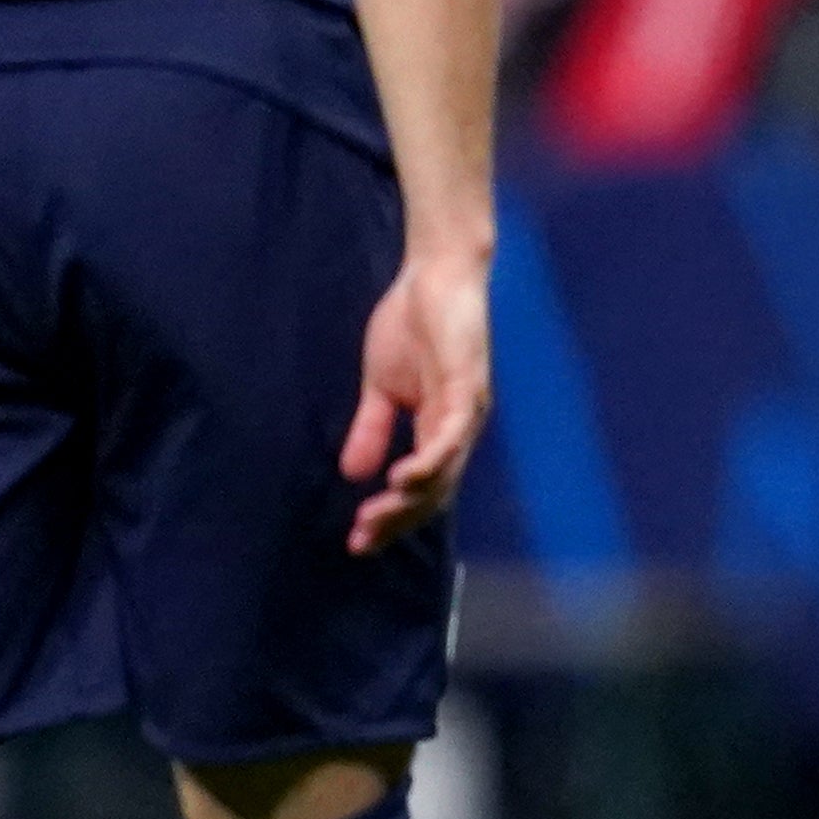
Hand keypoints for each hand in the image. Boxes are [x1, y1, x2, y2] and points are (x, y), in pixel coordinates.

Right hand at [339, 246, 491, 555]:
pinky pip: (451, 432)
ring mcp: (466, 409)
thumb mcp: (381, 387)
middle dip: (397, 521)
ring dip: (410, 499)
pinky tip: (404, 478)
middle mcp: (459, 429)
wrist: (434, 276)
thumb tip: (352, 473)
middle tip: (362, 542)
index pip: (421, 490)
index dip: (392, 518)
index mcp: (440, 431)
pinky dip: (431, 459)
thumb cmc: (412, 326)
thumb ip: (372, 428)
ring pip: (445, 472)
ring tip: (377, 518)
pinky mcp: (466, 385)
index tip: (358, 542)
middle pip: (435, 493)